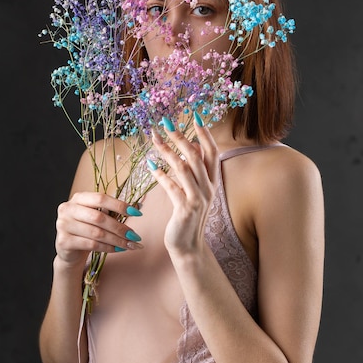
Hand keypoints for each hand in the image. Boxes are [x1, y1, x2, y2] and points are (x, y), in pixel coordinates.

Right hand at [55, 192, 142, 266]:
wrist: (70, 251)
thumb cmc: (87, 230)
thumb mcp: (97, 217)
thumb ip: (111, 212)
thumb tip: (137, 208)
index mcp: (78, 198)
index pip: (101, 198)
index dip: (119, 205)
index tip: (137, 213)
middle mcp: (68, 209)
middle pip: (99, 217)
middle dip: (120, 227)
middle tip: (134, 236)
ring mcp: (64, 225)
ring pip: (96, 233)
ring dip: (117, 240)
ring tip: (129, 245)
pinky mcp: (64, 241)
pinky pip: (91, 244)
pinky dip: (108, 248)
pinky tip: (118, 249)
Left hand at [149, 115, 218, 254]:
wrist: (188, 246)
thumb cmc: (188, 216)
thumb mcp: (194, 191)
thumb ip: (193, 171)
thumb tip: (190, 146)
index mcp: (212, 182)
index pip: (212, 152)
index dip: (205, 134)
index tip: (195, 116)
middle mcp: (208, 189)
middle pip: (197, 157)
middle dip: (181, 138)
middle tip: (167, 123)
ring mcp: (198, 199)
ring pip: (184, 169)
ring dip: (167, 152)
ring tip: (154, 139)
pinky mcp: (185, 209)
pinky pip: (172, 187)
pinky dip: (160, 175)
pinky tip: (150, 165)